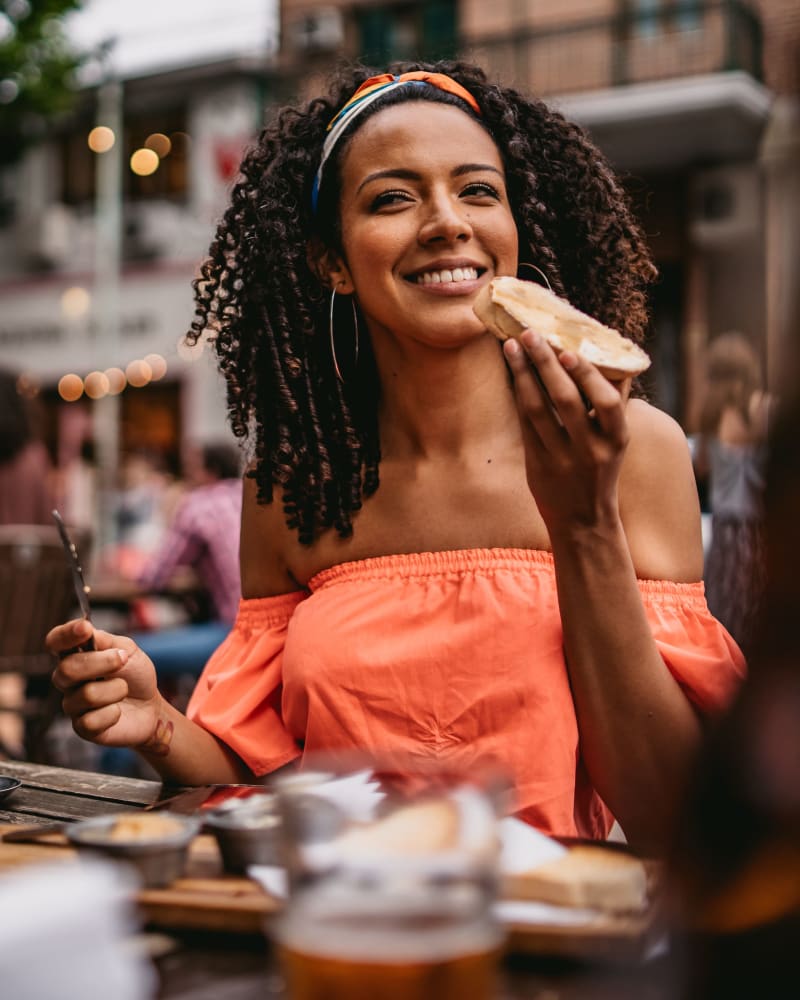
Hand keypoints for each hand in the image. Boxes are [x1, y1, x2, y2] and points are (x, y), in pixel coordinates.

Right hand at [47, 619, 162, 748]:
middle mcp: (68, 680)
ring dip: (116, 689)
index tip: (85, 628)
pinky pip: (91, 720)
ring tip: (124, 689)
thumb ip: (106, 641)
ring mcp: (73, 704)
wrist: (151, 706)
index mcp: (76, 656)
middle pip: (67, 670)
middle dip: (101, 663)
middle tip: (122, 660)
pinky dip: (113, 713)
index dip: (65, 635)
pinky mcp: (82, 727)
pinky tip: (118, 711)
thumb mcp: (127, 650)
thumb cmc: (135, 675)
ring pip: (86, 694)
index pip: (56, 642)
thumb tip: (87, 631)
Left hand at [503, 330, 630, 536]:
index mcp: (616, 440)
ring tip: (512, 347)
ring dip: (523, 375)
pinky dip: (518, 396)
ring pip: (538, 410)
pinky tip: (512, 373)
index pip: (607, 404)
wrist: (583, 522)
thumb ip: (614, 406)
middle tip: (531, 333)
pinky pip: (525, 425)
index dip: (588, 376)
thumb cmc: (601, 470)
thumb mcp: (616, 442)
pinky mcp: (537, 466)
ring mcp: (561, 459)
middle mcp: (590, 450)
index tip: (569, 351)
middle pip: (566, 401)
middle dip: (546, 364)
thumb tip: (615, 359)